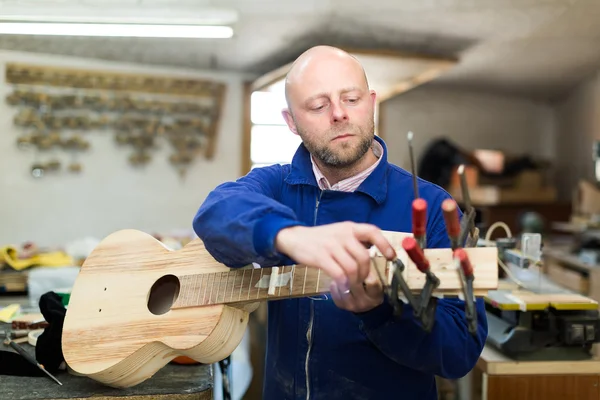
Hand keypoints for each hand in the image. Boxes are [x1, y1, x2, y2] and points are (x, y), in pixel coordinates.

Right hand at [275, 222, 395, 311]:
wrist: (295, 238)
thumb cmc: (321, 238)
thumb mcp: (339, 233)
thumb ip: (355, 240)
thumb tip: (373, 252)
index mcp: (349, 227)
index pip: (372, 231)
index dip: (384, 244)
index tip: (391, 257)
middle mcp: (343, 234)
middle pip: (364, 257)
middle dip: (366, 273)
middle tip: (363, 280)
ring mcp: (331, 246)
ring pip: (352, 268)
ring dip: (355, 281)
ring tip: (352, 285)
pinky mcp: (321, 257)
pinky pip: (338, 274)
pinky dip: (343, 284)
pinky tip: (341, 286)